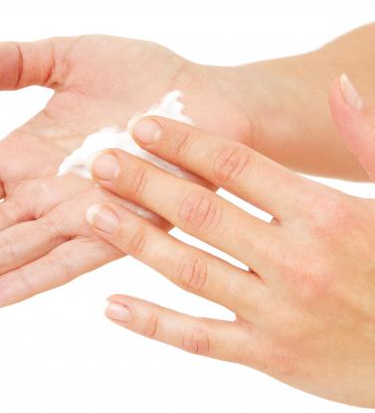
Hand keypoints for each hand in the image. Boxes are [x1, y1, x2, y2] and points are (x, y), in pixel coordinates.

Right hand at [0, 35, 252, 309]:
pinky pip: (66, 257)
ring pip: (4, 248)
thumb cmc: (150, 80)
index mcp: (26, 156)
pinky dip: (26, 277)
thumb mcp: (70, 56)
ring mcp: (79, 213)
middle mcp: (44, 192)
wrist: (212, 102)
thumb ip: (14, 62)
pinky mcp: (121, 227)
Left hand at [85, 75, 374, 406]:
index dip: (184, 144)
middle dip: (145, 184)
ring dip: (138, 241)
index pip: (238, 166)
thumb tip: (342, 87)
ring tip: (96, 215)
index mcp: (324, 215)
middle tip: (100, 162)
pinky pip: (199, 338)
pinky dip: (153, 323)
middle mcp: (295, 261)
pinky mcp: (268, 356)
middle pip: (203, 213)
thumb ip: (364, 140)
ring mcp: (277, 313)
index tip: (143, 126)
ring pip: (192, 272)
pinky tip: (112, 306)